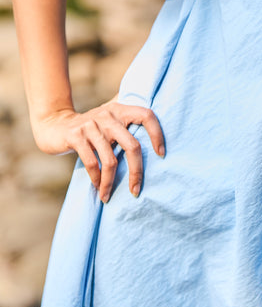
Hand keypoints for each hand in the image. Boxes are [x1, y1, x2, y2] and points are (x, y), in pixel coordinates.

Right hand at [32, 100, 164, 202]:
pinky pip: (91, 162)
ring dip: (110, 182)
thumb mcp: (110, 119)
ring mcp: (91, 125)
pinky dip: (96, 178)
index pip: (147, 116)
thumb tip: (156, 141)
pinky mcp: (76, 136)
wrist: (55, 124)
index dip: (157, 134)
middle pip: (132, 145)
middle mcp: (108, 115)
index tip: (161, 155)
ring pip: (110, 160)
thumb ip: (128, 122)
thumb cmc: (91, 128)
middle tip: (136, 190)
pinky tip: (98, 187)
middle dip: (136, 172)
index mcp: (121, 110)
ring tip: (108, 195)